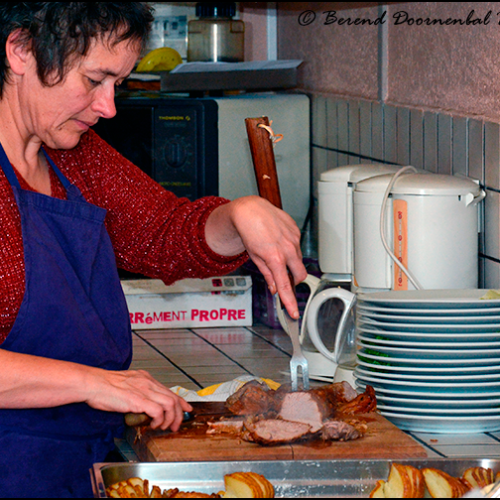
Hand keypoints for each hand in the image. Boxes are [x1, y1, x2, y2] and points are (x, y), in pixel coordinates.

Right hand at [84, 368, 192, 431]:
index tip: (187, 408)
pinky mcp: (139, 400)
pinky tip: (152, 425)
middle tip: (176, 426)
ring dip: (170, 419)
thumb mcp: (127, 384)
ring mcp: (145, 390)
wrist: (93, 384)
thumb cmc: (104, 387)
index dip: (181, 401)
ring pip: (170, 405)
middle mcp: (148, 382)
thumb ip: (137, 391)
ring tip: (163, 427)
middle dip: (179, 414)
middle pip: (173, 398)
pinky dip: (159, 420)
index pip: (169, 390)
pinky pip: (158, 411)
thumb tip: (143, 405)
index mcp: (146, 378)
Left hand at [205, 196, 307, 318]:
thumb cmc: (249, 232)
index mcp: (275, 258)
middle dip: (293, 281)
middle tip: (283, 278)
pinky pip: (298, 246)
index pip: (285, 286)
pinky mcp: (296, 231)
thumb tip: (274, 288)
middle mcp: (288, 249)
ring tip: (276, 253)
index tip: (294, 312)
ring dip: (291, 263)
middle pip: (300, 275)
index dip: (290, 302)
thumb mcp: (254, 257)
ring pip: (299, 260)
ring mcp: (294, 239)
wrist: (250, 210)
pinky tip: (279, 242)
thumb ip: (267, 274)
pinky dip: (291, 250)